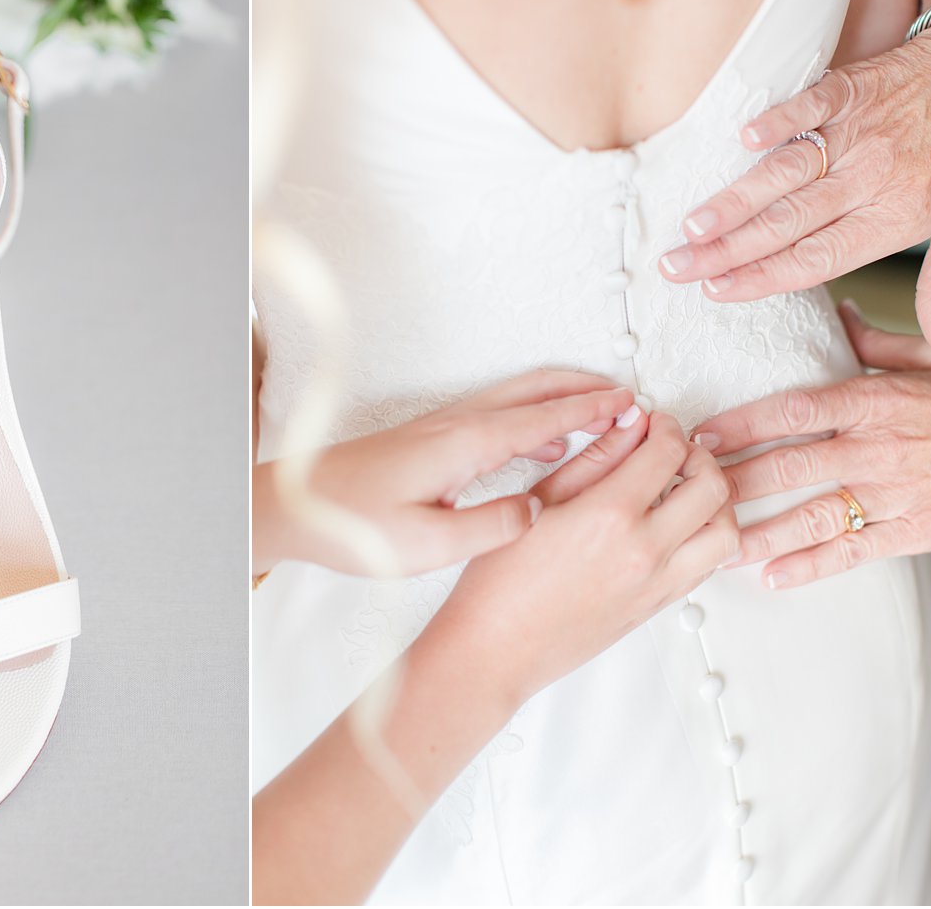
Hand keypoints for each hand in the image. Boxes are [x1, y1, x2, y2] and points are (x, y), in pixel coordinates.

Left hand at [254, 367, 633, 576]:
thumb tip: (541, 511)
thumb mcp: (428, 542)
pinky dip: (534, 417)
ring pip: (516, 399)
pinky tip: (544, 446)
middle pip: (534, 391)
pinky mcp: (434, 439)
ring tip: (602, 416)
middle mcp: (459, 424)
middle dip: (584, 390)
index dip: (592, 412)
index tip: (632, 407)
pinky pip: (499, 415)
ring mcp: (445, 426)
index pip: (544, 418)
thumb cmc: (356, 526)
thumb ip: (491, 526)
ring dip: (561, 400)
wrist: (298, 503)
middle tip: (629, 398)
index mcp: (465, 443)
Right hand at [422, 410, 735, 718]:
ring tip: (681, 485)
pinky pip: (707, 566)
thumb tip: (630, 424)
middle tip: (672, 447)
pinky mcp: (657, 607)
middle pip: (713, 489)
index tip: (653, 421)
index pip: (669, 453)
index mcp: (610, 515)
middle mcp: (645, 551)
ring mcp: (657, 584)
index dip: (667, 425)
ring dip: (714, 500)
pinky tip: (673, 522)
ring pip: (725, 534)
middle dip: (699, 455)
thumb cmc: (504, 577)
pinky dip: (705, 535)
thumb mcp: (541, 498)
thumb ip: (595, 457)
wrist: (498, 646)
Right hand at [660, 13, 930, 361]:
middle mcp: (872, 179)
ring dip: (734, 200)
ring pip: (785, 174)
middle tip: (677, 268)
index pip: (817, 259)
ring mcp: (859, 132)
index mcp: (897, 218)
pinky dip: (775, 122)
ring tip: (692, 225)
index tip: (717, 291)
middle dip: (725, 250)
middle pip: (787, 223)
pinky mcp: (851, 89)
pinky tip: (741, 140)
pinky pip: (807, 107)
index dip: (762, 278)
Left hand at [693, 301, 930, 589]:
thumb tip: (836, 314)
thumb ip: (874, 341)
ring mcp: (895, 494)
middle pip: (791, 464)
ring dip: (761, 532)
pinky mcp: (915, 532)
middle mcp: (877, 447)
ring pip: (814, 515)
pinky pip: (854, 551)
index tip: (701, 435)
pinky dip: (812, 566)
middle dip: (734, 480)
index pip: (793, 409)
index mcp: (874, 399)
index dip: (742, 423)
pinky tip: (774, 574)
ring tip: (716, 544)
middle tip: (687, 491)